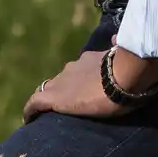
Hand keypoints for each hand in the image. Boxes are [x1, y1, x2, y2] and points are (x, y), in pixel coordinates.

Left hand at [22, 48, 157, 122]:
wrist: (123, 76)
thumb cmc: (130, 69)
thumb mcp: (123, 57)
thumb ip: (118, 48)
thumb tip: (118, 37)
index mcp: (89, 60)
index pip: (79, 69)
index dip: (76, 80)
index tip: (79, 89)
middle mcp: (73, 68)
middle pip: (63, 79)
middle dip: (64, 89)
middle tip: (68, 105)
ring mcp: (62, 81)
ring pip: (49, 89)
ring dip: (52, 99)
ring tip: (52, 113)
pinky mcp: (54, 98)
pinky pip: (35, 103)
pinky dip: (31, 110)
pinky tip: (28, 119)